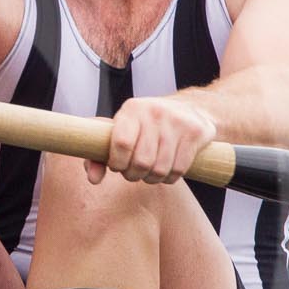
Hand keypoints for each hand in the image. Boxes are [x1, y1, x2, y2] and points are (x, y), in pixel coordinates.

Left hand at [96, 97, 217, 184]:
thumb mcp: (121, 132)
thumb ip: (99, 155)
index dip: (118, 163)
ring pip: (160, 169)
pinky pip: (178, 170)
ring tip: (150, 171)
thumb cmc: (147, 127)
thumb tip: (93, 179)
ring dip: (153, 178)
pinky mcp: (195, 133)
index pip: (121, 143)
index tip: (118, 166)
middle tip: (135, 172)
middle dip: (134, 175)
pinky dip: (170, 178)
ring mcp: (177, 122)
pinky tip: (167, 170)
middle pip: (141, 162)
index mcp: (132, 109)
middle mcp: (154, 112)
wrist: (190, 108)